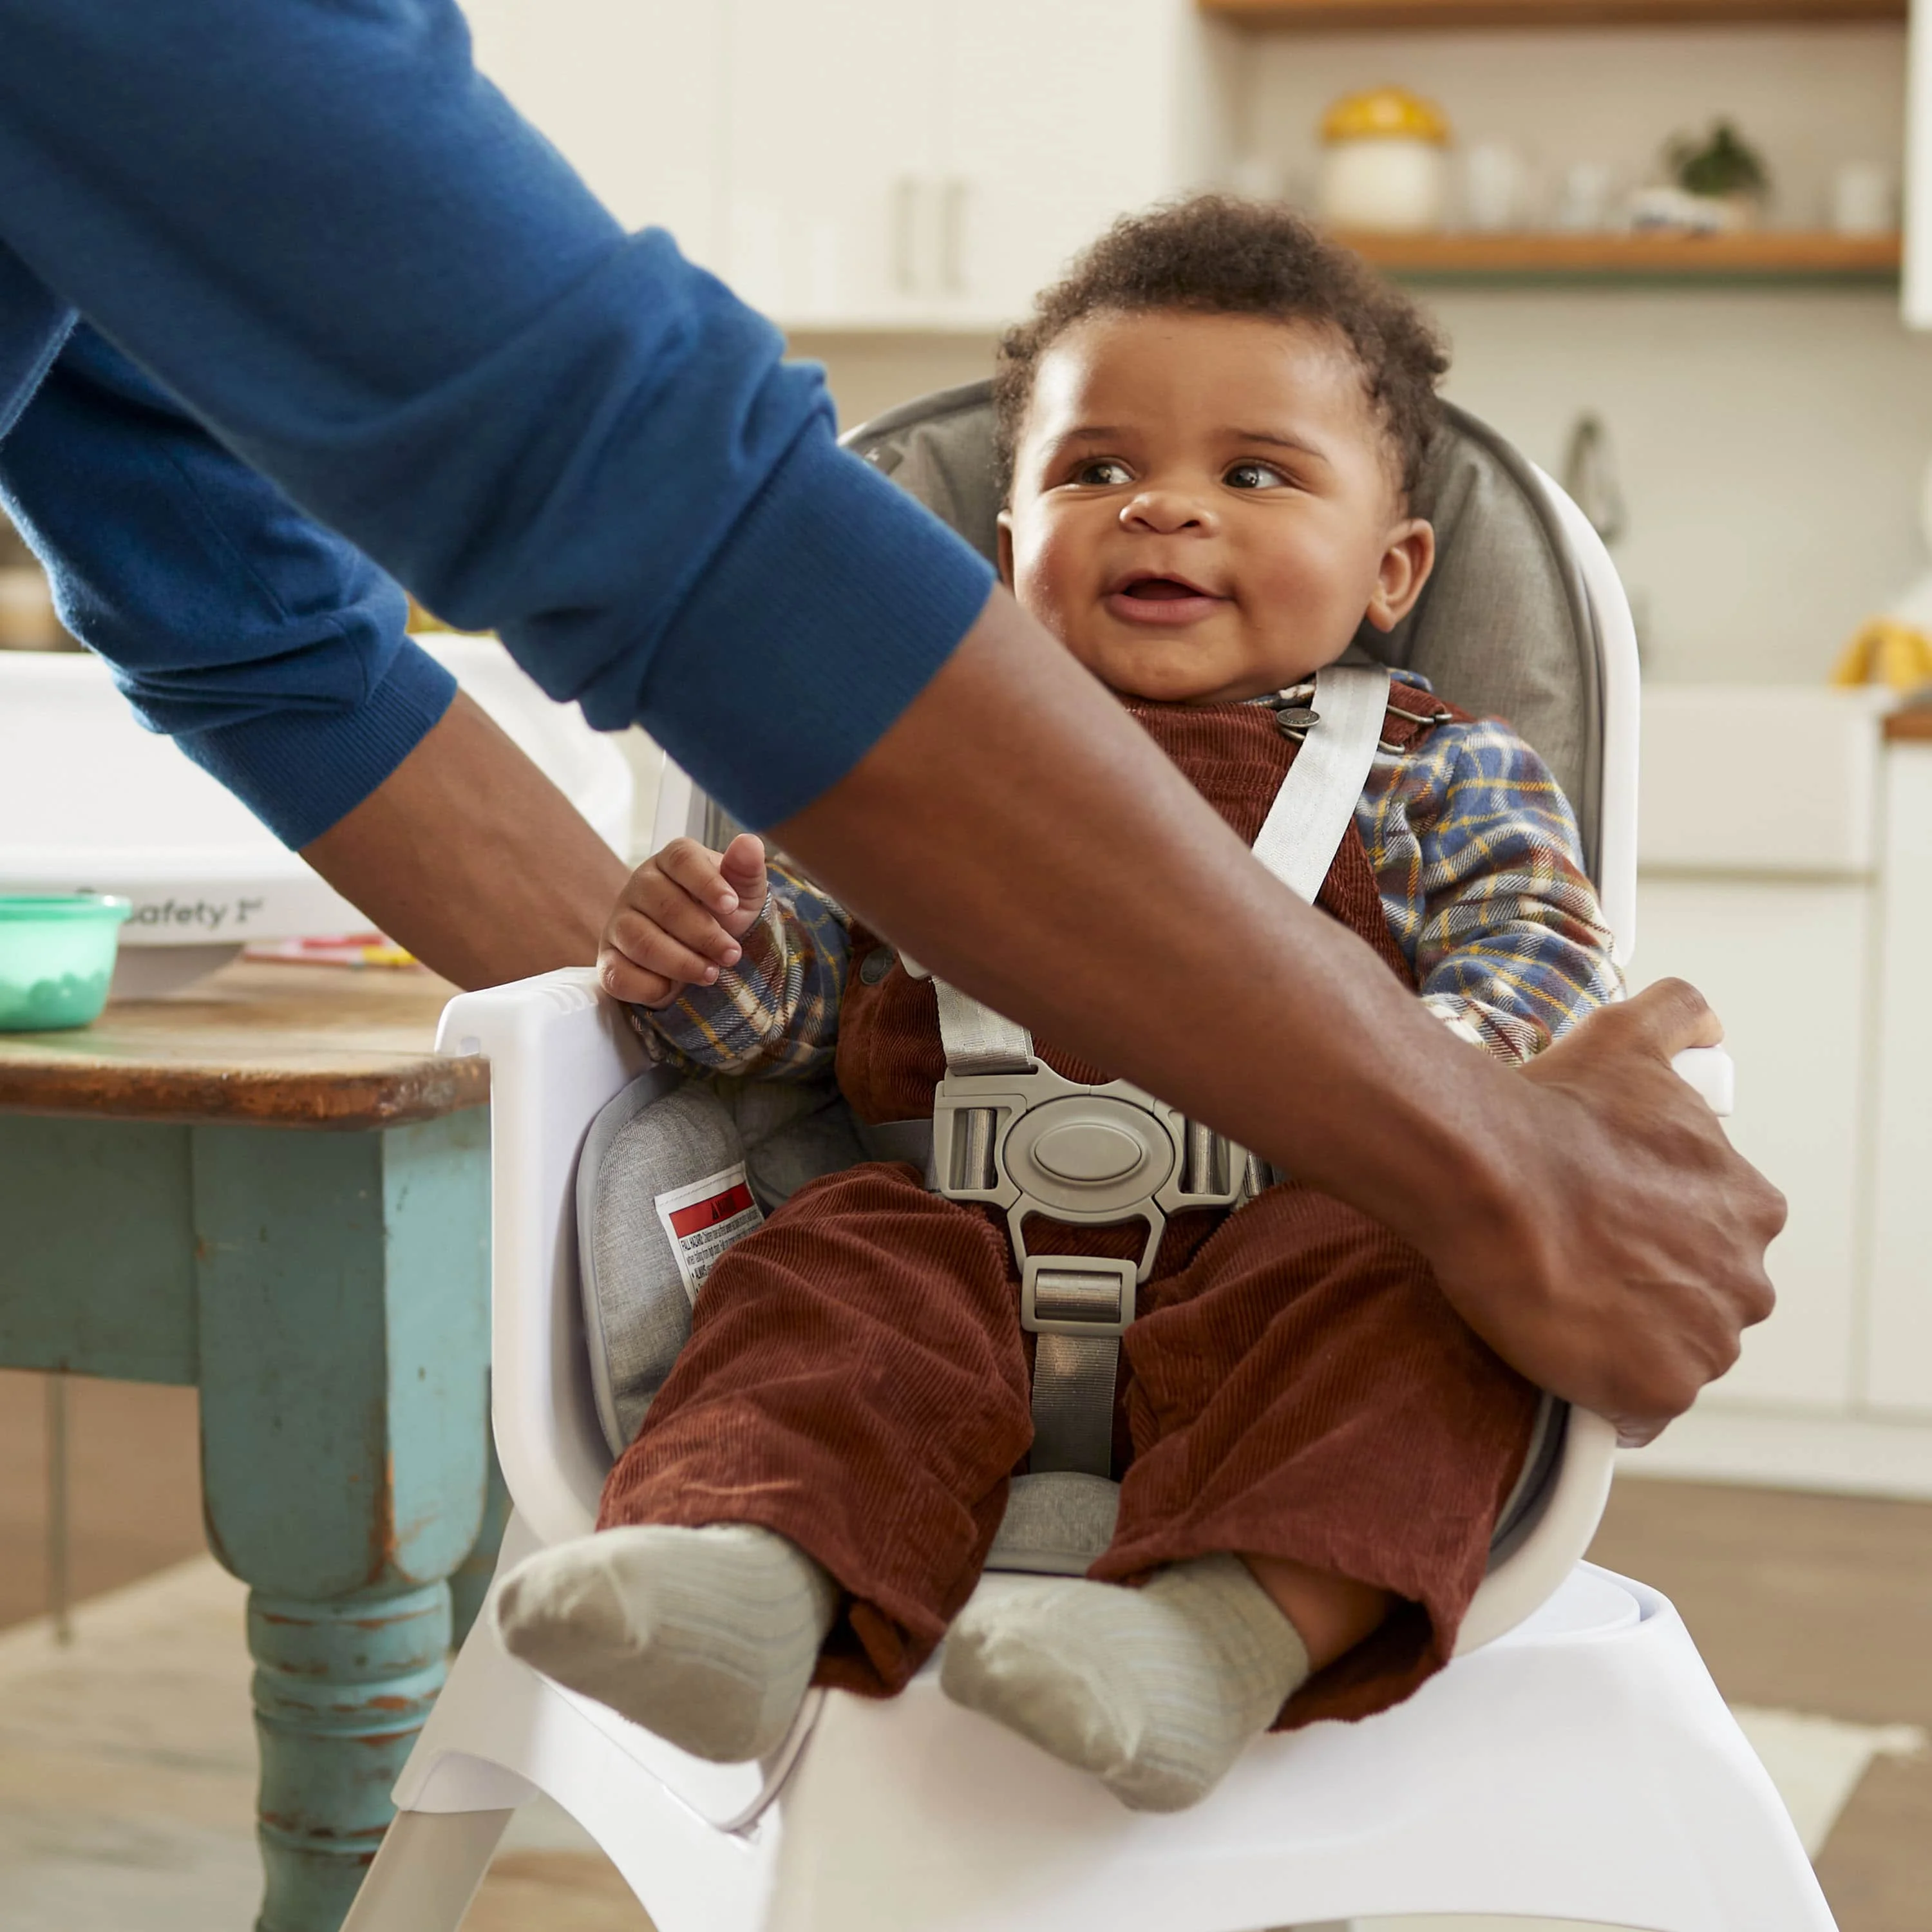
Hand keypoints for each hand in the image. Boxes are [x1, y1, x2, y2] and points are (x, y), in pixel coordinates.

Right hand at [598, 833, 768, 1008]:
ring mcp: (619, 923)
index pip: (681, 858)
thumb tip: (749, 842)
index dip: (706, 881)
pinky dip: (648, 987)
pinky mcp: (608, 960)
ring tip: (710, 974)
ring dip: (680, 962)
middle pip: (663, 904)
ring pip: (639, 941)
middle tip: (731, 954)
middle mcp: (640, 886)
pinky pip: (616, 975)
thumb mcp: (744, 897)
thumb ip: (745, 871)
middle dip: (703, 934)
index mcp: (671, 862)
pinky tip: (672, 990)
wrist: (703, 959)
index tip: (731, 905)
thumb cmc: (724, 920)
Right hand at [1431, 979, 1783, 1447]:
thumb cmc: (1551, 1111)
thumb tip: (1703, 1023)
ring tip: (1554, 1303)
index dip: (1654, 1234)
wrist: (1486, 1172)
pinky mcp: (1657, 1391)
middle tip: (1571, 1261)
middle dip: (1646, 1290)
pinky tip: (1554, 1349)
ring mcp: (1705, 1342)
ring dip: (1621, 1340)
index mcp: (1751, 1206)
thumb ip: (1679, 1016)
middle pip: (1699, 1304)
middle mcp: (1746, 1278)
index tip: (1601, 1222)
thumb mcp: (1626, 1038)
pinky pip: (1635, 1411)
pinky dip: (1599, 1392)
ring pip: (1669, 1356)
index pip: (1714, 1241)